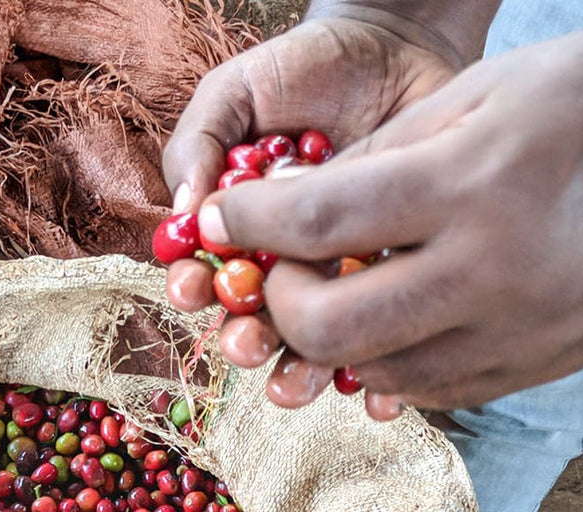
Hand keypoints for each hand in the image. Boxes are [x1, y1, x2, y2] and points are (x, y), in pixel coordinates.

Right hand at [161, 9, 458, 405]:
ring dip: (303, 371)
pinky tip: (375, 392)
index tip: (192, 288)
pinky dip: (379, 377)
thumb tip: (185, 212)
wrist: (394, 47)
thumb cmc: (304, 69)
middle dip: (244, 342)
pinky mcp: (397, 283)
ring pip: (316, 343)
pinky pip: (386, 340)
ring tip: (305, 378)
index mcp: (235, 229)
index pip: (201, 273)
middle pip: (253, 323)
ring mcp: (339, 278)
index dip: (191, 289)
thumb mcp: (237, 90)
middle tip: (247, 343)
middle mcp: (281, 264)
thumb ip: (199, 142)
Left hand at [194, 5, 582, 416]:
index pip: (315, 225)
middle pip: (330, 328)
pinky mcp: (549, 366)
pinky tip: (396, 317)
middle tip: (277, 265)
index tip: (215, 218)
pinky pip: (438, 388)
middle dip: (277, 299)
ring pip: (379, 373)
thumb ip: (388, 154)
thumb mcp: (492, 89)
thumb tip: (302, 206)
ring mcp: (527, 335)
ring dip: (332, 338)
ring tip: (333, 290)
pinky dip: (393, 360)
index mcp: (475, 186)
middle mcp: (497, 276)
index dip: (244, 224)